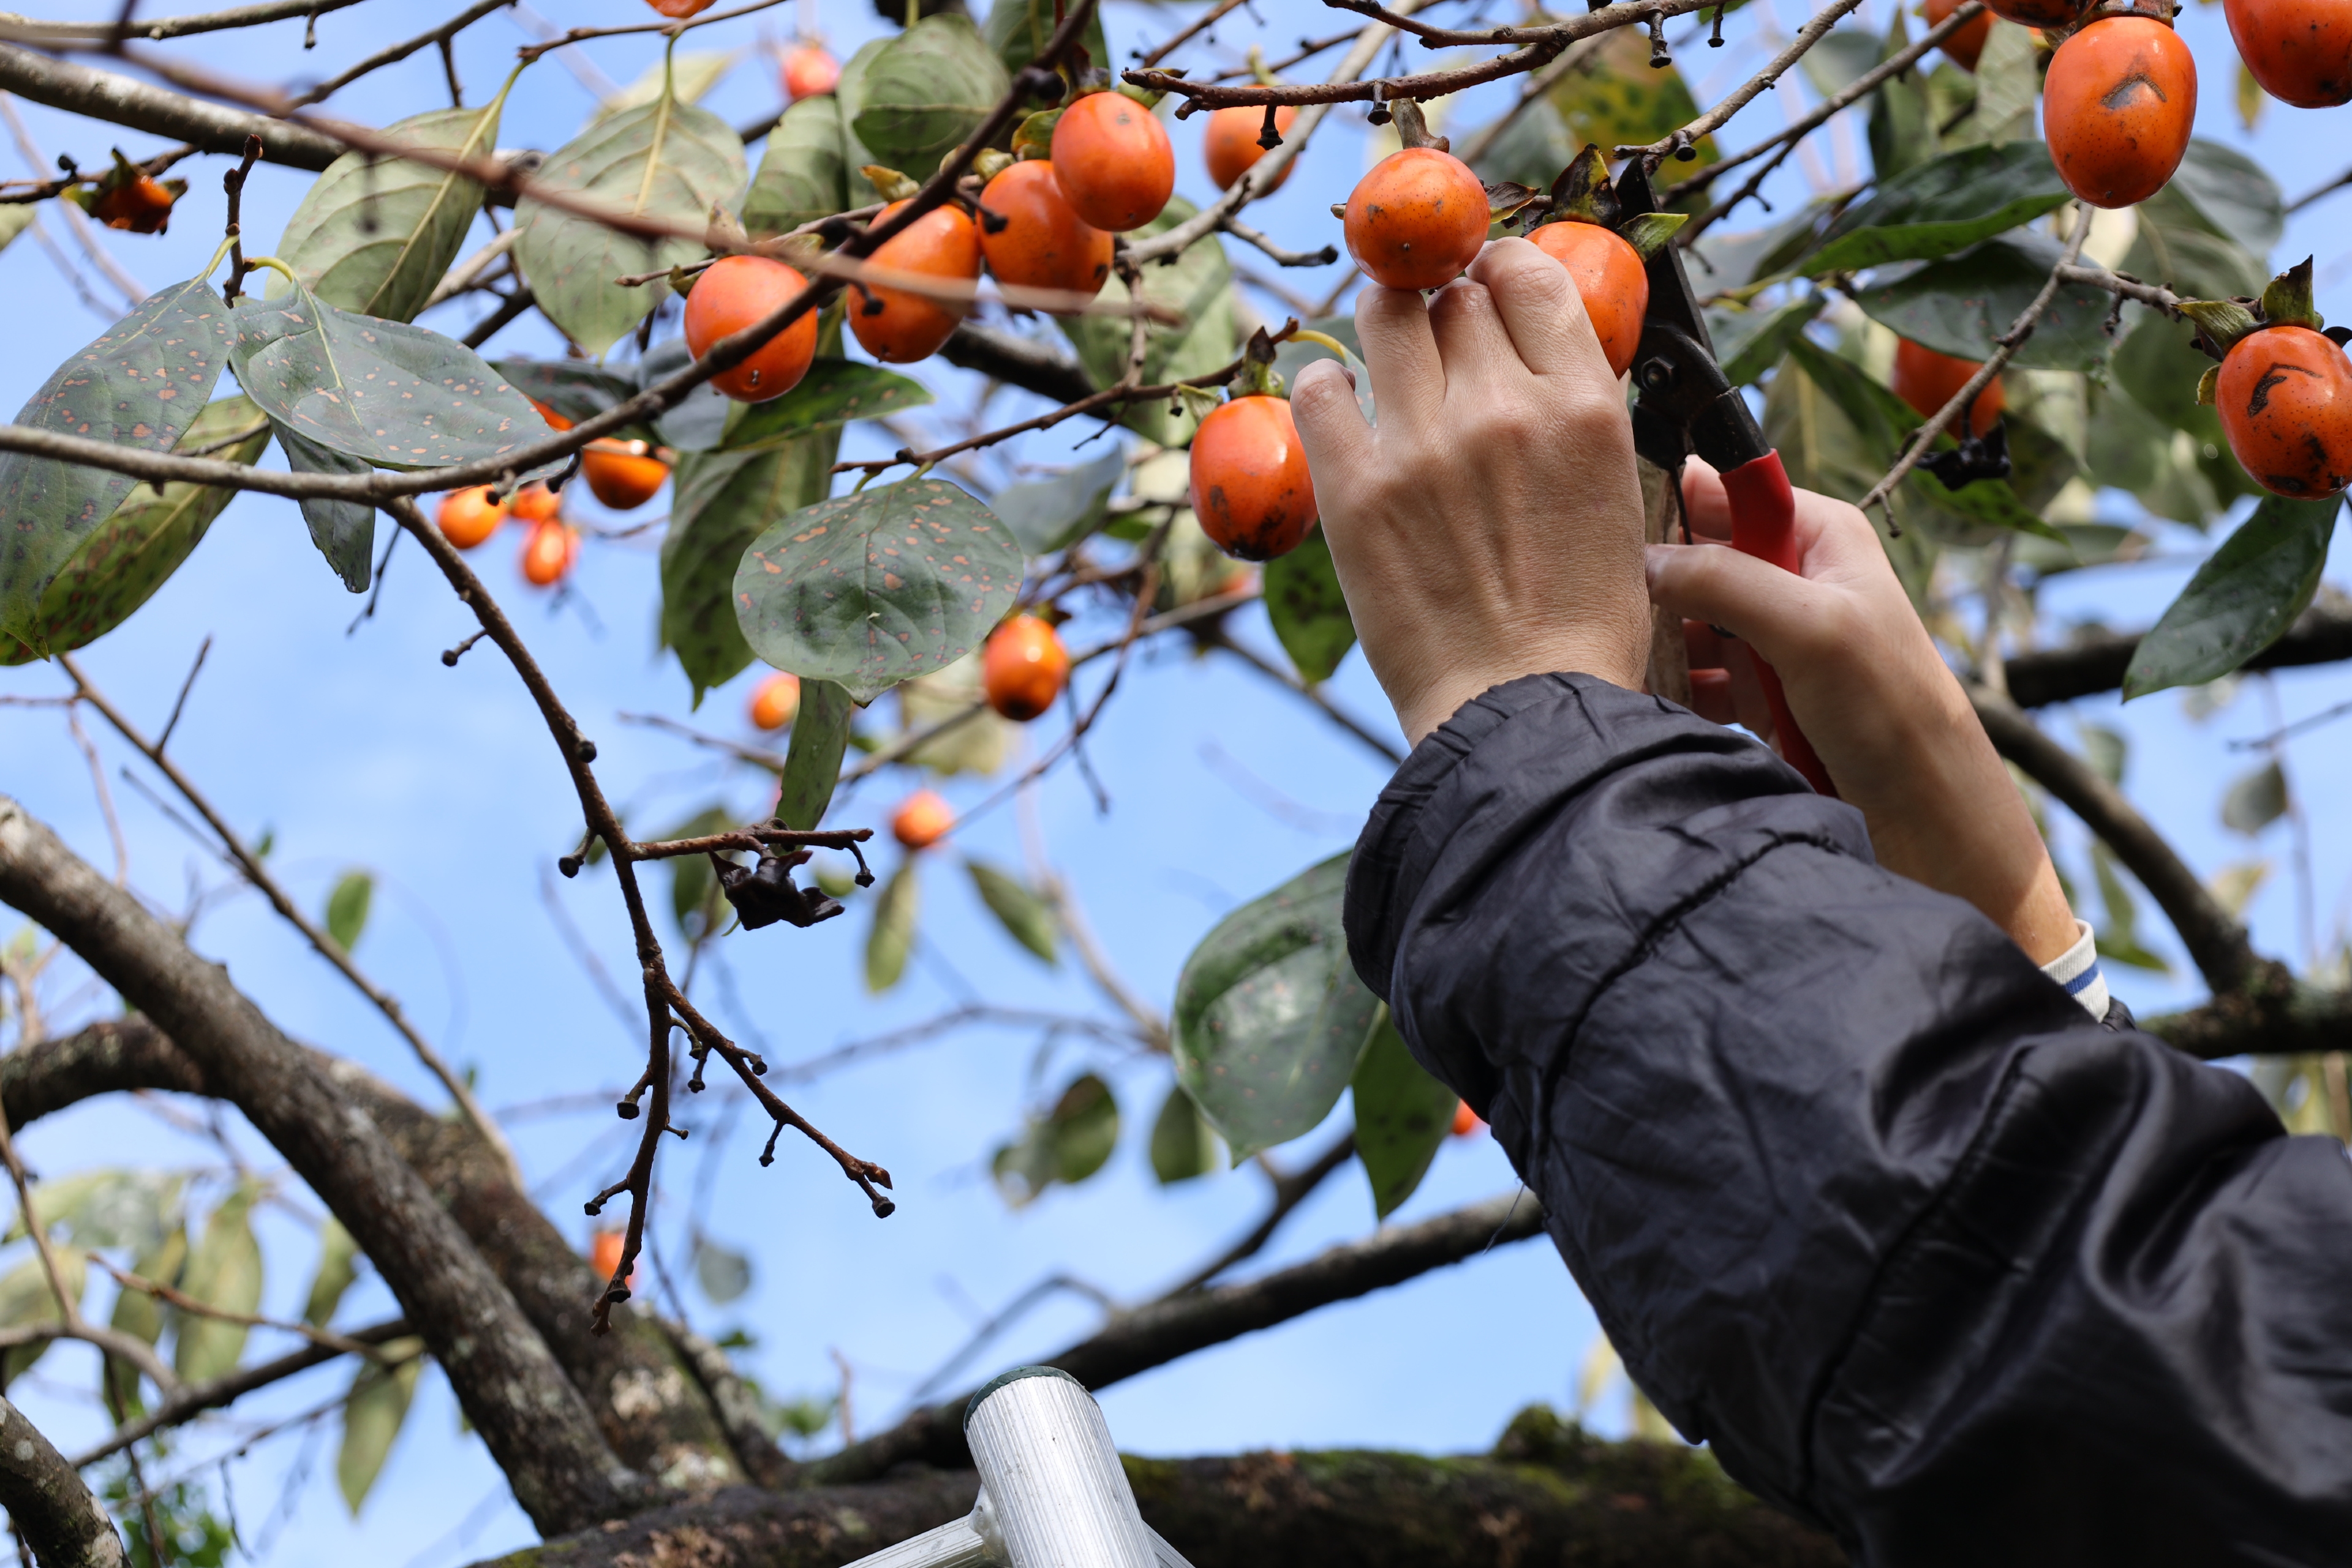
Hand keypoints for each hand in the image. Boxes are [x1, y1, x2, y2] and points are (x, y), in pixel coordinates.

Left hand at [1290, 239, 1651, 745]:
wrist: (1524, 711)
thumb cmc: (1582, 622)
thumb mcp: (1617, 494)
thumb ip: (1581, 411)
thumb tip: (1544, 346)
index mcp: (1582, 406)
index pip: (1528, 275)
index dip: (1500, 268)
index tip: (1485, 281)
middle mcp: (1502, 409)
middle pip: (1455, 296)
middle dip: (1445, 304)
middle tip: (1436, 331)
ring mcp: (1422, 447)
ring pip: (1387, 319)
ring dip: (1385, 320)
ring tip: (1386, 348)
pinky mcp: (1356, 492)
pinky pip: (1321, 390)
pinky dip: (1327, 383)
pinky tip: (1339, 400)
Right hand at [1648, 462, 2078, 964]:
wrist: (1927, 818)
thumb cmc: (1896, 712)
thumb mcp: (1812, 627)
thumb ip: (1725, 582)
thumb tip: (1640, 560)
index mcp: (1819, 536)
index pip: (1726, 490)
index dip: (1668, 497)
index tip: (1607, 521)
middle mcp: (1793, 581)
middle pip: (1695, 558)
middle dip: (1652, 581)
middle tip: (1602, 601)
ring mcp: (1772, 641)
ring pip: (1686, 622)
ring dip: (1656, 642)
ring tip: (1618, 655)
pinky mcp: (1756, 697)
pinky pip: (1693, 679)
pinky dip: (1669, 689)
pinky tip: (1643, 698)